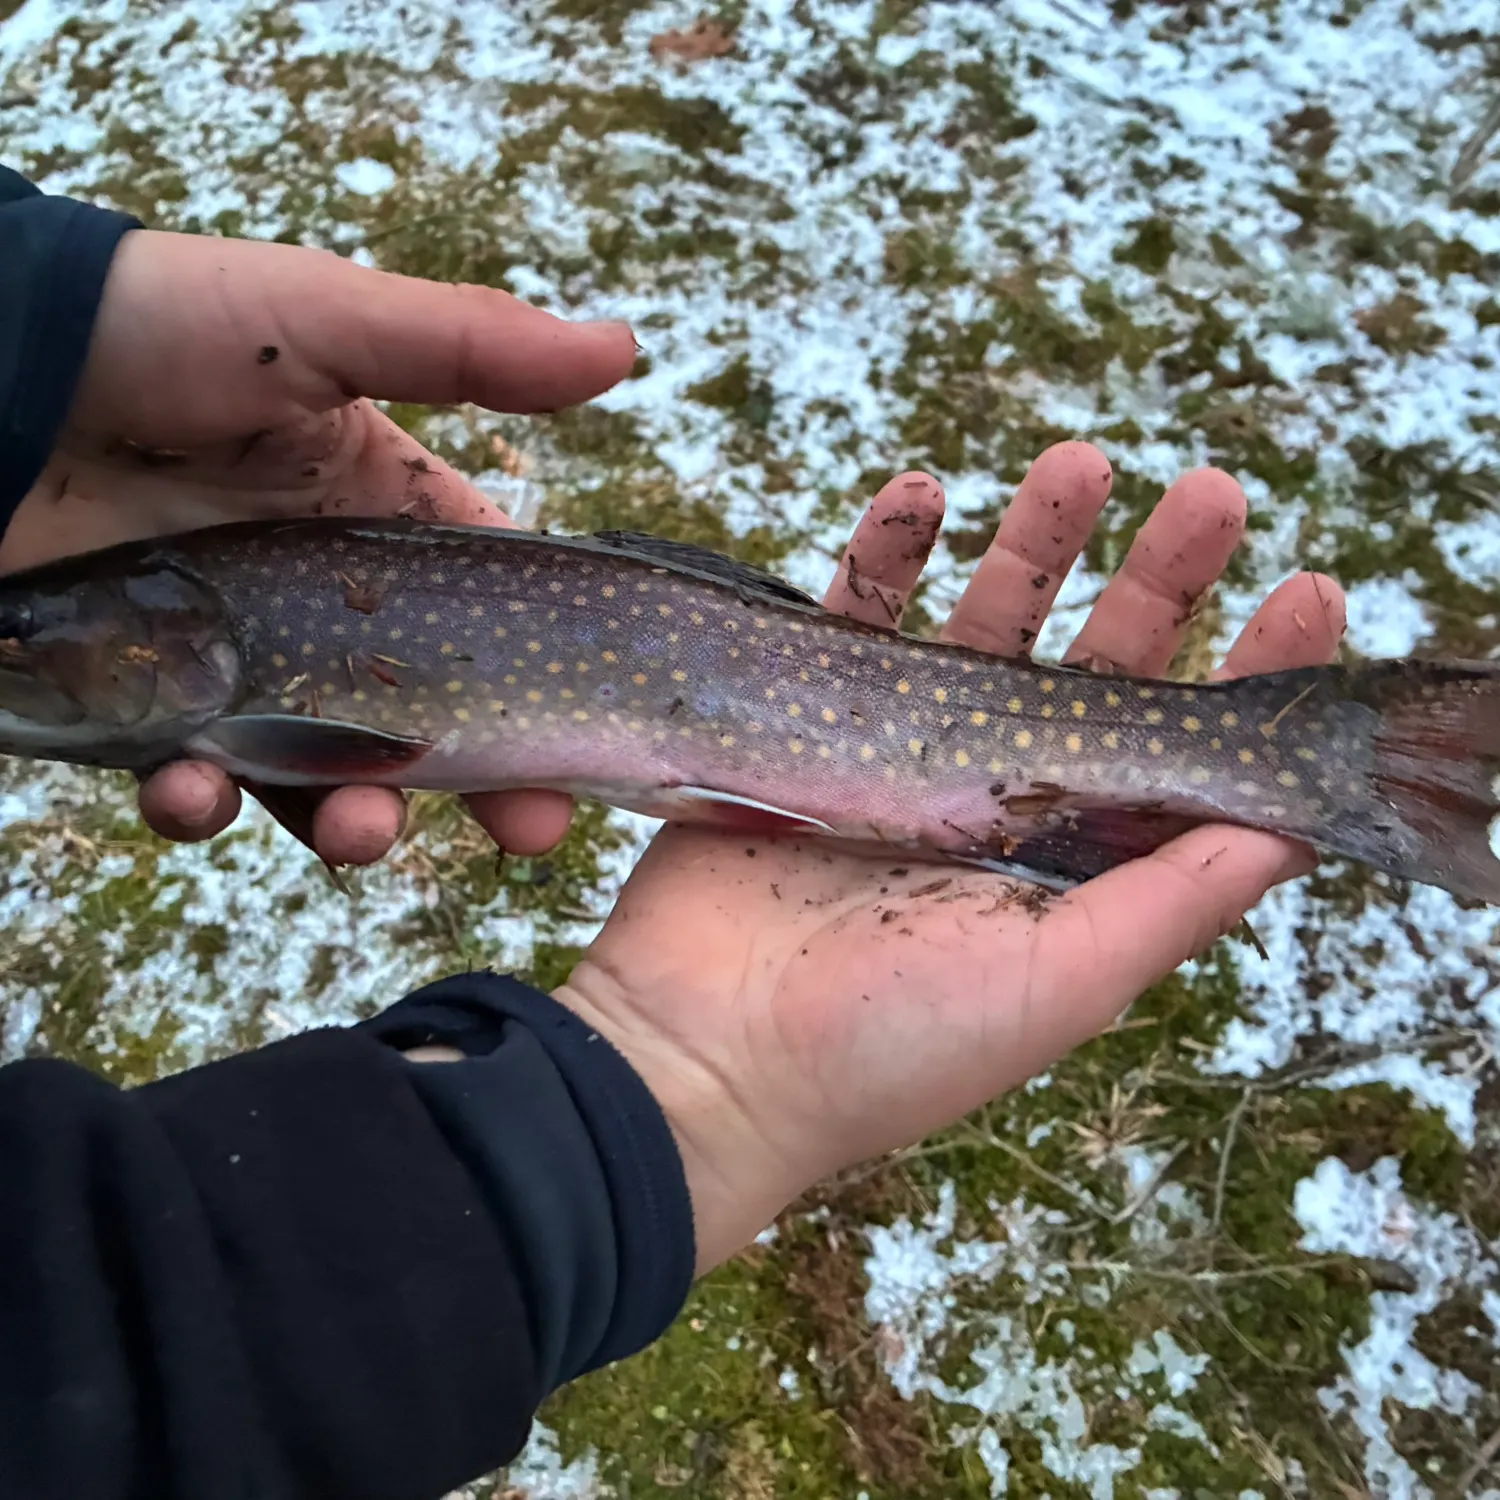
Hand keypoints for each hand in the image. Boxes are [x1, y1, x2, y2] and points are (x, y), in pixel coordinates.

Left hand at [3, 229, 636, 866]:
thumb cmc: (154, 323)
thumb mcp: (322, 323)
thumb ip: (467, 348)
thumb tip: (624, 347)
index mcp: (379, 528)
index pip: (488, 624)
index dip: (543, 693)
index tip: (585, 758)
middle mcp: (318, 608)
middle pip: (422, 722)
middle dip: (479, 786)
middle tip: (526, 832)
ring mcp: (230, 664)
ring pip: (313, 773)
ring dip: (349, 817)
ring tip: (356, 831)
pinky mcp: (136, 705)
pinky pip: (185, 782)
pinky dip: (197, 804)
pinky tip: (192, 790)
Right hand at [553, 443, 1347, 1273]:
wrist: (707, 1055)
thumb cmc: (890, 1047)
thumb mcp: (1060, 983)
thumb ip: (1172, 900)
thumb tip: (1295, 826)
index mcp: (1067, 856)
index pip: (1178, 750)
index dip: (1245, 673)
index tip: (1307, 589)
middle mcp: (997, 794)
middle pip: (1092, 662)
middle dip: (1156, 577)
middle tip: (1213, 495)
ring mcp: (901, 750)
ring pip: (983, 619)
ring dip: (1034, 539)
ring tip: (1080, 460)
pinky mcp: (810, 719)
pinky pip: (854, 614)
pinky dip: (887, 550)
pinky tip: (922, 490)